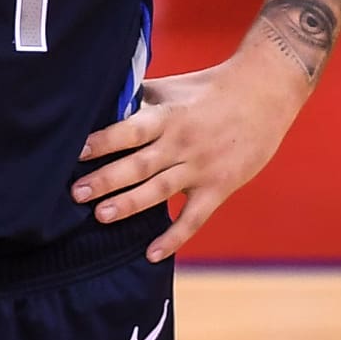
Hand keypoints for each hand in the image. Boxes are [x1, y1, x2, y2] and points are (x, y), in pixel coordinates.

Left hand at [74, 45, 306, 262]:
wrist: (264, 92)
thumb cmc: (211, 86)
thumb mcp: (173, 86)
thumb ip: (140, 99)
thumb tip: (102, 106)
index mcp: (168, 114)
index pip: (130, 129)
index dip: (103, 141)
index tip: (76, 152)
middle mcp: (182, 142)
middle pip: (139, 165)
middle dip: (106, 180)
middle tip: (76, 194)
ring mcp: (201, 167)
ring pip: (160, 191)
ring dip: (129, 205)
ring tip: (100, 217)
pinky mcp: (219, 187)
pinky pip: (193, 218)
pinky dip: (173, 237)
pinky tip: (151, 253)